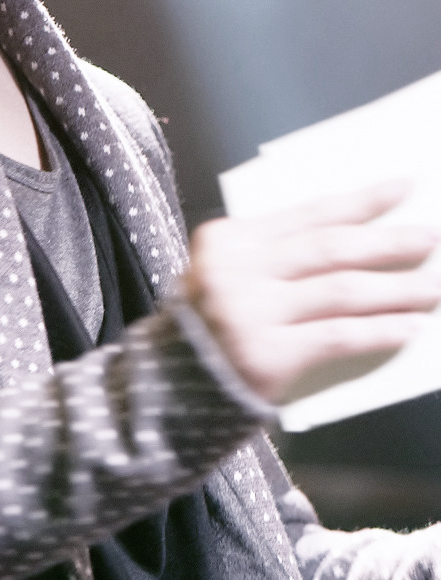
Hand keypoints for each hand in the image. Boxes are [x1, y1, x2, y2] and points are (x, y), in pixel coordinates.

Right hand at [183, 183, 440, 402]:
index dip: (360, 201)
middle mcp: (235, 268)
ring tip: (433, 288)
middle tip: (430, 237)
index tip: (403, 188)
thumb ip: (275, 258)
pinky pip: (337, 336)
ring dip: (396, 289)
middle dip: (387, 242)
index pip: (306, 213)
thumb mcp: (228, 276)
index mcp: (227, 239)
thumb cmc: (207, 329)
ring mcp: (249, 311)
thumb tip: (359, 244)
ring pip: (340, 290)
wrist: (165, 391)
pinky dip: (378, 330)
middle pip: (329, 248)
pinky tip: (409, 327)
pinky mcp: (266, 354)